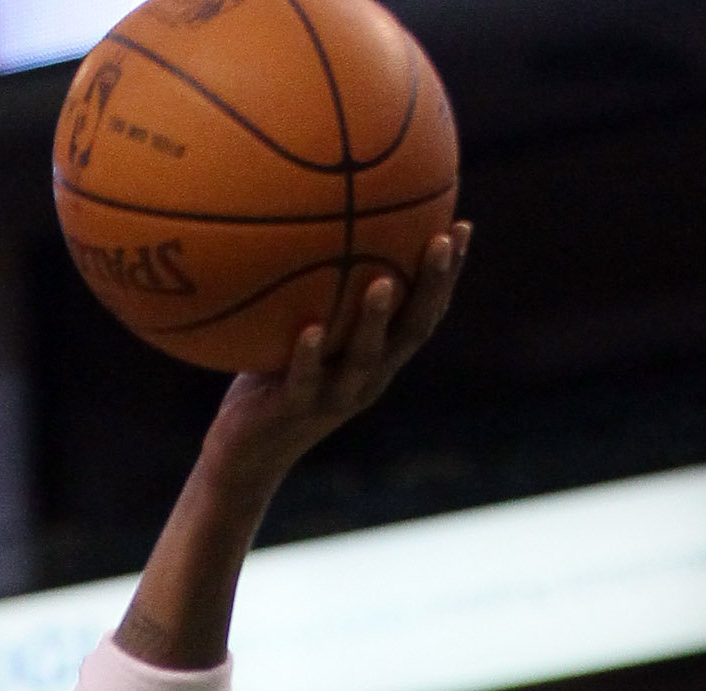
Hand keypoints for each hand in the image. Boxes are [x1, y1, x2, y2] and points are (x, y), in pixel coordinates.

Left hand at [198, 225, 472, 512]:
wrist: (245, 456)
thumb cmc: (269, 382)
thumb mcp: (296, 330)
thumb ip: (314, 290)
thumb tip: (310, 218)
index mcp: (377, 358)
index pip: (423, 312)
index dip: (446, 276)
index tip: (461, 225)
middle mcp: (366, 378)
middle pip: (411, 331)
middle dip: (431, 286)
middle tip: (442, 240)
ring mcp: (333, 398)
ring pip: (364, 359)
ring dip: (375, 322)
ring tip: (383, 283)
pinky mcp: (294, 412)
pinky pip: (305, 382)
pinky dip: (308, 357)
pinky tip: (309, 330)